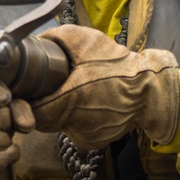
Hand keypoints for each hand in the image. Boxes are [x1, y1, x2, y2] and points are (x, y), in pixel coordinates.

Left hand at [30, 25, 179, 149]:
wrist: (149, 90)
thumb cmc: (118, 66)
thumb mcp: (88, 40)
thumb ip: (57, 37)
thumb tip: (37, 40)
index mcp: (71, 100)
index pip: (33, 111)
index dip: (30, 99)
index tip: (34, 88)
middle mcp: (75, 123)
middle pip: (44, 119)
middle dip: (46, 103)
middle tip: (55, 86)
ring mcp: (85, 136)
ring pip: (59, 124)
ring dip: (62, 110)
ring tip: (77, 92)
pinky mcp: (93, 142)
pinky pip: (74, 130)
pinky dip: (76, 118)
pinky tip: (89, 104)